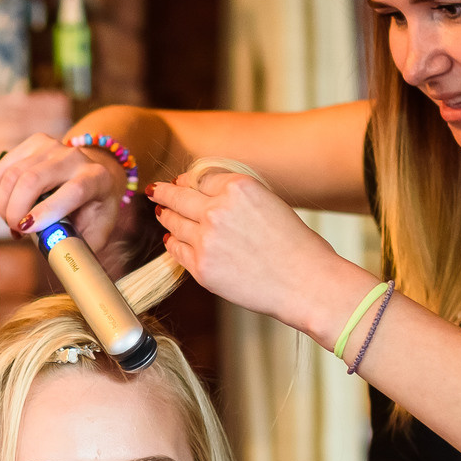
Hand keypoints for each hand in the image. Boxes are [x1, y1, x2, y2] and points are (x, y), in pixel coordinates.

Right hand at [0, 132, 146, 269]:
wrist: (96, 171)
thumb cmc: (94, 208)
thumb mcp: (97, 231)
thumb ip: (80, 249)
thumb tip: (61, 269)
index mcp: (97, 179)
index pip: (72, 192)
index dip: (47, 211)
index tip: (26, 229)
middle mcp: (75, 157)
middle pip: (33, 179)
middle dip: (15, 210)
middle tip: (16, 229)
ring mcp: (53, 146)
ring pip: (13, 174)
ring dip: (4, 204)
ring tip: (12, 220)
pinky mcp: (34, 143)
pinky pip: (3, 167)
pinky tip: (4, 204)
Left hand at [148, 170, 369, 336]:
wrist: (306, 283)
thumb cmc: (296, 245)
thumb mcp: (269, 202)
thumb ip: (236, 196)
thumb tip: (205, 194)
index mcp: (238, 187)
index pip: (200, 177)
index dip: (189, 181)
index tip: (182, 183)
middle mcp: (217, 209)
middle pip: (177, 196)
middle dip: (163, 192)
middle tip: (154, 190)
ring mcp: (206, 239)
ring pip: (173, 222)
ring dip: (166, 216)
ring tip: (162, 214)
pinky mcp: (201, 267)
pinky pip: (177, 250)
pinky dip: (174, 243)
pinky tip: (174, 240)